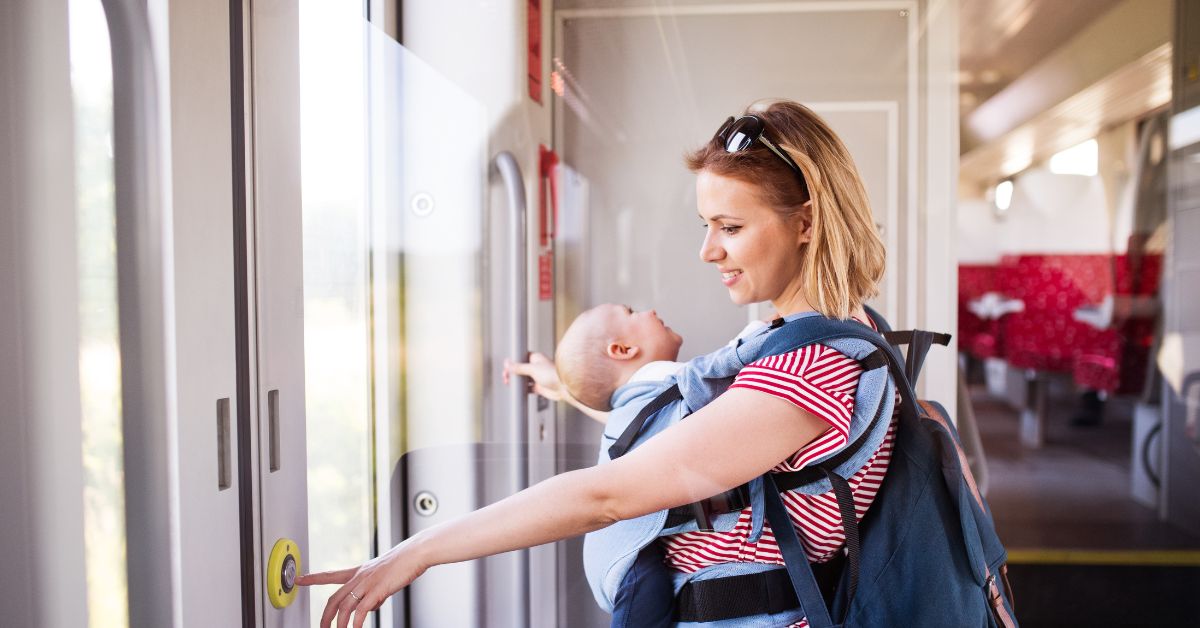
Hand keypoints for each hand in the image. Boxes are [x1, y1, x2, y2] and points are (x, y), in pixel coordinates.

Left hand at [296, 541, 426, 627]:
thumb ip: (373, 592)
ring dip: (339, 624)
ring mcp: (367, 584)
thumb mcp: (382, 577)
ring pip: (345, 607)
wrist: (415, 553)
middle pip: (334, 599)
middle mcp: (359, 577)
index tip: (299, 579)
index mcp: (358, 571)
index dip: (313, 578)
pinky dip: (356, 623)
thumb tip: (370, 607)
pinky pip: (361, 611)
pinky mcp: (377, 591)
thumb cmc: (402, 562)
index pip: (330, 575)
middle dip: (325, 616)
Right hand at [503, 352, 564, 400]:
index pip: (521, 357)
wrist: (564, 388)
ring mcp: (537, 377)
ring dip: (516, 381)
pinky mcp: (539, 387)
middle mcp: (536, 367)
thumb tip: (508, 364)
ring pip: (523, 379)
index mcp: (536, 358)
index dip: (513, 362)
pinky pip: (527, 388)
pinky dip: (522, 389)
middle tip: (505, 377)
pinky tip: (518, 390)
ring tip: (509, 383)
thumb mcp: (532, 369)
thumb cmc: (553, 375)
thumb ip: (519, 367)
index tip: (506, 367)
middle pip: (520, 369)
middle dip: (512, 373)